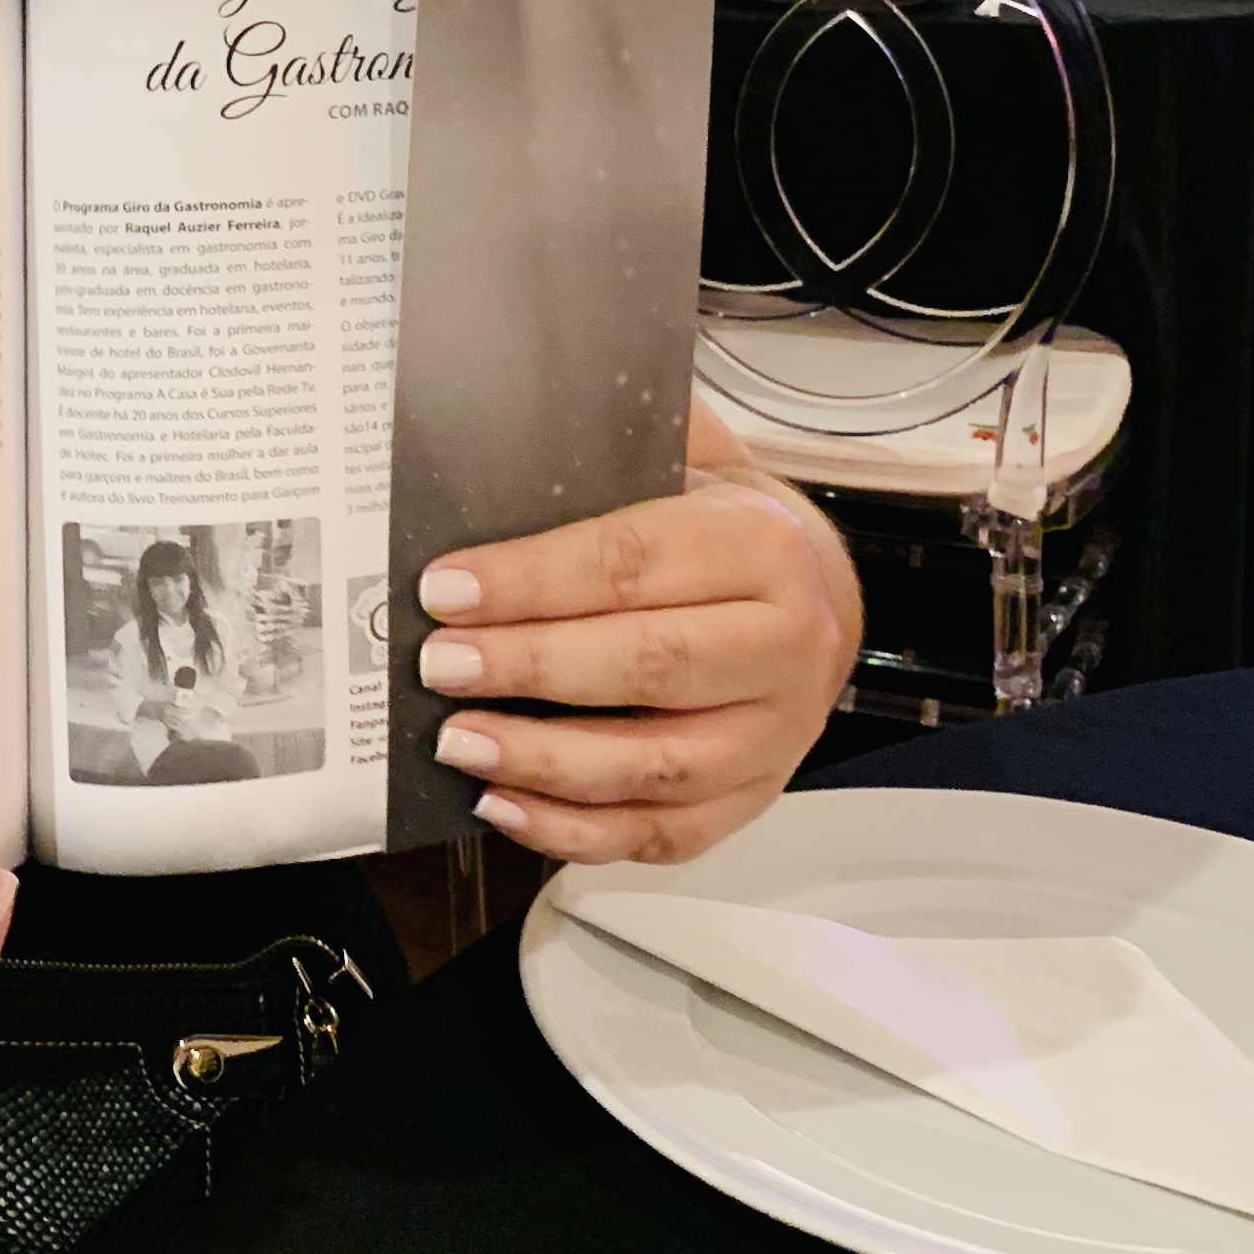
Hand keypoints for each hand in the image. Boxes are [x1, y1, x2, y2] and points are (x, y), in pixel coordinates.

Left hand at [414, 402, 861, 865]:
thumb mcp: (689, 460)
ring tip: (458, 743)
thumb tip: (494, 419)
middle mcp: (787, 644)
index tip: (445, 589)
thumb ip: (613, 445)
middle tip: (438, 666)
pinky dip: (577, 831)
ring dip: (544, 761)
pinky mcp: (752, 797)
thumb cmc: (720, 527)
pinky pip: (662, 833)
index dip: (532, 579)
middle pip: (649, 665)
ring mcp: (776, 735)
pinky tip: (504, 805)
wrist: (815, 595)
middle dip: (530, 668)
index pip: (635, 563)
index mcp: (763, 546)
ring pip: (657, 765)